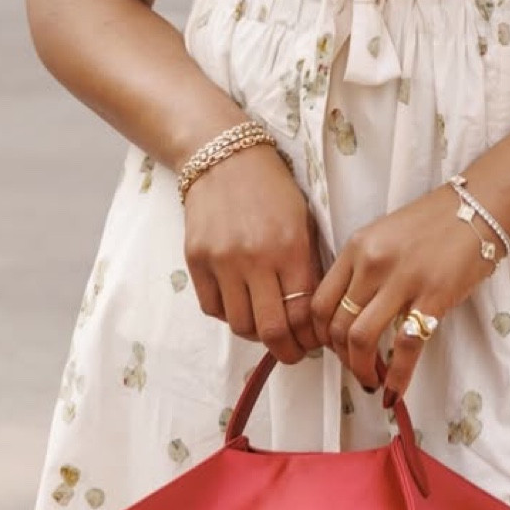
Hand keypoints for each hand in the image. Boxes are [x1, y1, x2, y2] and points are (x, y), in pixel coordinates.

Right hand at [183, 146, 323, 364]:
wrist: (224, 157)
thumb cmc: (272, 188)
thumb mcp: (303, 220)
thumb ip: (307, 266)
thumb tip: (312, 315)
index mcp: (290, 246)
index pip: (303, 313)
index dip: (311, 337)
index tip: (313, 341)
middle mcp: (255, 258)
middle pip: (271, 330)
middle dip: (287, 351)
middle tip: (292, 351)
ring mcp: (222, 261)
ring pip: (240, 325)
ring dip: (256, 334)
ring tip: (266, 325)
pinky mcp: (196, 261)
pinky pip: (213, 308)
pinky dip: (229, 314)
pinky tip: (241, 303)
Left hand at [312, 183, 496, 400]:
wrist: (477, 207)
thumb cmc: (432, 223)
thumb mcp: (383, 235)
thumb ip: (362, 268)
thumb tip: (349, 314)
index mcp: (357, 247)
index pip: (320, 302)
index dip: (320, 336)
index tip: (333, 349)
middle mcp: (372, 263)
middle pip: (336, 325)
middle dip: (341, 358)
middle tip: (356, 368)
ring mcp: (402, 280)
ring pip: (361, 338)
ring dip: (362, 370)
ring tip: (372, 381)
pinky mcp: (433, 296)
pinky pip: (406, 346)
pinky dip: (397, 377)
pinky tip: (395, 392)